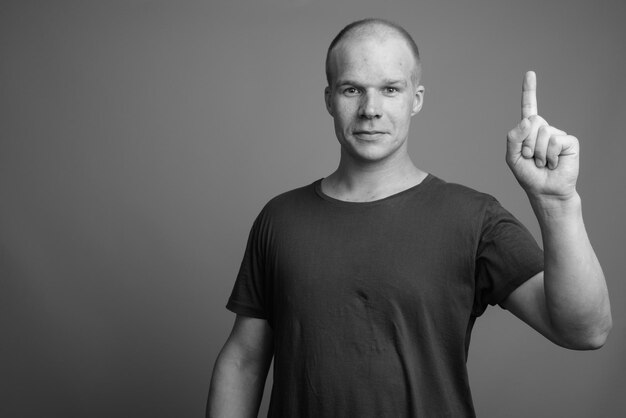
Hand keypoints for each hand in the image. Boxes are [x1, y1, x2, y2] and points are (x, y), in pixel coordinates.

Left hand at [506, 71, 578, 200]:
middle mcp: (544, 129)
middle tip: (530, 158)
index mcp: (529, 130)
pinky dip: (549, 155)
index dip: (529, 90)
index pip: (529, 107)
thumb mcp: (512, 158)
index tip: (530, 73)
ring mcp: (557, 134)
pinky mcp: (569, 141)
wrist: (545, 190)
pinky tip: (553, 163)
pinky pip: (554, 141)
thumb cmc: (528, 175)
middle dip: (526, 143)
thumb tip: (528, 120)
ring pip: (542, 133)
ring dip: (536, 152)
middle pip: (531, 122)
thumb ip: (513, 138)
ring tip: (541, 162)